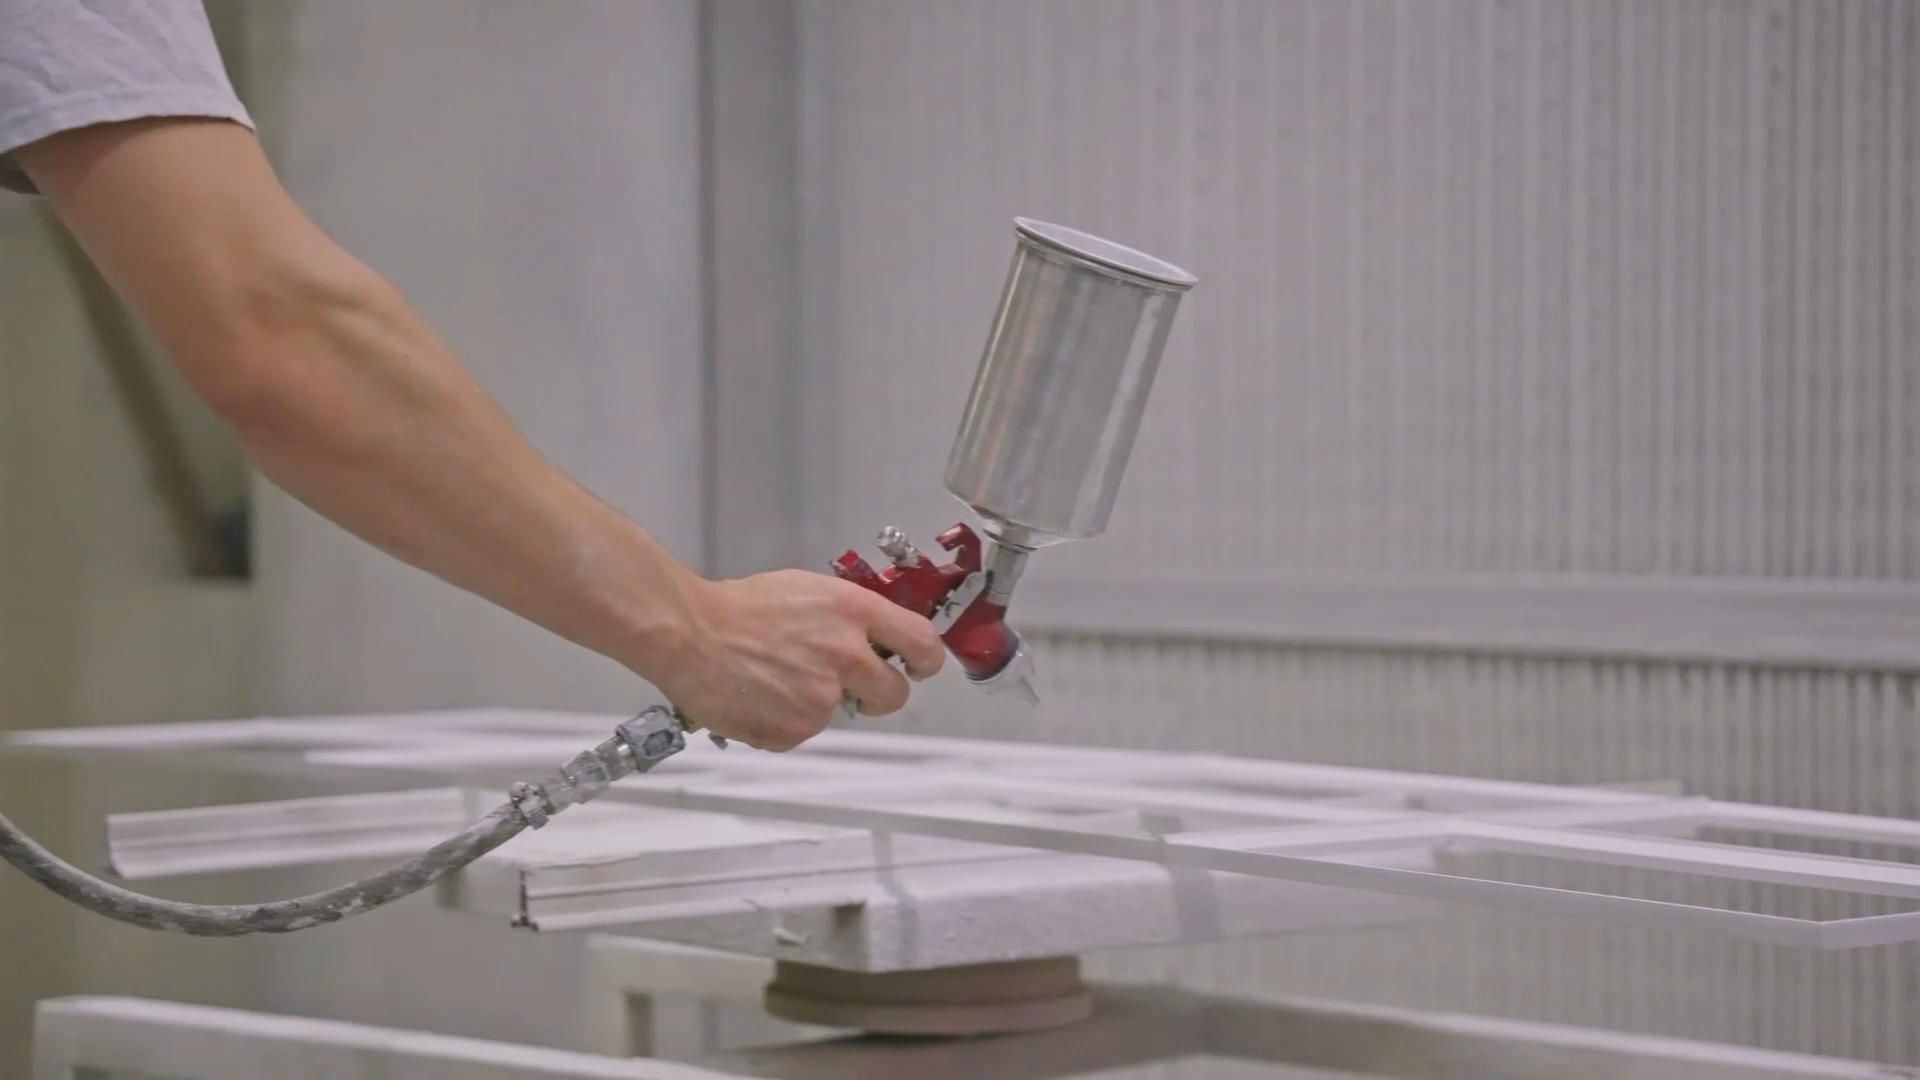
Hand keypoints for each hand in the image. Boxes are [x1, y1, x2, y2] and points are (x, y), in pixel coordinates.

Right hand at [646, 569, 945, 750]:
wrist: (689, 634)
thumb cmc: (738, 607)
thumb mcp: (808, 589)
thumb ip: (848, 615)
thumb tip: (873, 636)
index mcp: (853, 612)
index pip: (922, 643)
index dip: (927, 660)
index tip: (920, 666)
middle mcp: (846, 656)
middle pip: (895, 694)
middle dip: (879, 693)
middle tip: (851, 685)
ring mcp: (822, 698)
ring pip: (842, 712)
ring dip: (820, 703)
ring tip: (778, 679)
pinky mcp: (796, 729)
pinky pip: (806, 732)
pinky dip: (787, 721)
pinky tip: (762, 696)